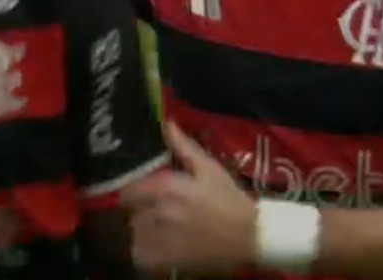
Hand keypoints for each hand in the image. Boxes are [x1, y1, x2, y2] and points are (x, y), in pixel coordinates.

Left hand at [122, 123, 257, 275]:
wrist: (254, 237)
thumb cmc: (231, 200)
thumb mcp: (209, 169)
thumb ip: (183, 146)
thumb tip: (166, 123)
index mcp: (166, 188)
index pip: (128, 193)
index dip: (135, 195)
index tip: (145, 197)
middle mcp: (159, 212)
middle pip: (132, 214)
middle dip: (142, 213)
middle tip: (160, 215)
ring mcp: (163, 238)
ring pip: (137, 234)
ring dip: (145, 233)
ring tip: (164, 232)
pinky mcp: (168, 261)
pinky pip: (142, 257)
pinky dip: (146, 254)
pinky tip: (163, 249)